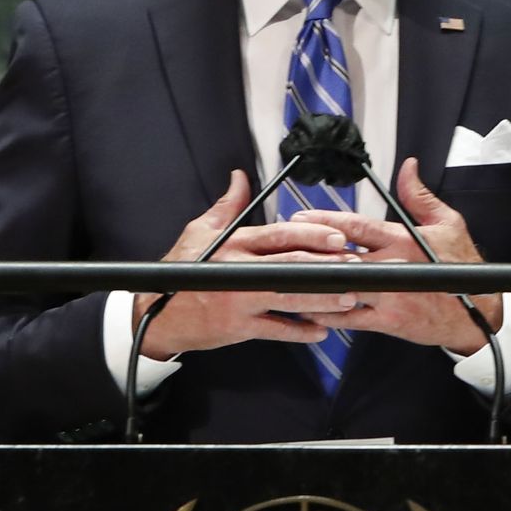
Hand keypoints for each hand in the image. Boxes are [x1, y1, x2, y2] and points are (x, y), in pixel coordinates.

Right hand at [133, 169, 355, 358]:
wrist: (157, 313)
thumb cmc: (181, 271)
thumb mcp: (199, 232)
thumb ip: (227, 207)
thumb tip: (239, 178)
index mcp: (234, 244)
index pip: (278, 235)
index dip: (311, 234)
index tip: (338, 236)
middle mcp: (239, 271)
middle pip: (289, 266)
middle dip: (325, 267)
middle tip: (353, 267)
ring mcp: (240, 301)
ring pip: (288, 299)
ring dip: (321, 300)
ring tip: (347, 298)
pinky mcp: (238, 328)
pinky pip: (275, 331)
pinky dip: (299, 332)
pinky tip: (321, 330)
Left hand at [291, 157, 502, 353]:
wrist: (478, 313)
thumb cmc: (462, 267)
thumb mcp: (448, 223)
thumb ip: (420, 196)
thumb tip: (408, 167)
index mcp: (402, 240)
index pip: (357, 226)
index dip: (325, 220)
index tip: (301, 216)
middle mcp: (392, 267)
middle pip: (341, 256)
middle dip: (309, 250)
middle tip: (283, 245)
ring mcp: (388, 295)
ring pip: (341, 287)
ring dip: (313, 282)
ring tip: (285, 276)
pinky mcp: (388, 320)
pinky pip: (349, 318)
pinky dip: (326, 313)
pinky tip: (308, 307)